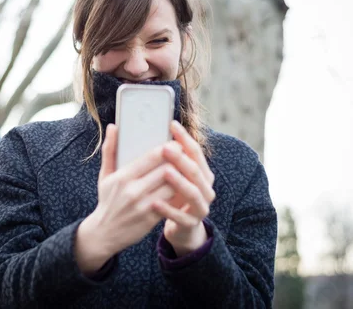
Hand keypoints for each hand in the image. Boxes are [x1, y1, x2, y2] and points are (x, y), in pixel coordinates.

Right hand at [75, 124, 179, 273]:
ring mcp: (143, 206)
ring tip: (186, 172)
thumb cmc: (107, 200)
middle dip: (178, 162)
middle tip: (185, 156)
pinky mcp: (151, 219)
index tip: (175, 144)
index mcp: (122, 177)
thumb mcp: (105, 175)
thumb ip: (110, 150)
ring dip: (181, 179)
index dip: (168, 148)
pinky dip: (177, 195)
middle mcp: (132, 191)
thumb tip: (113, 127)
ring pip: (172, 187)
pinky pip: (171, 203)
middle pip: (166, 170)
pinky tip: (181, 189)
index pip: (152, 157)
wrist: (104, 233)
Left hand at [151, 120, 215, 256]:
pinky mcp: (192, 223)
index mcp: (201, 172)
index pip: (195, 151)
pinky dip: (169, 210)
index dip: (185, 138)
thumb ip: (164, 157)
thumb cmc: (172, 195)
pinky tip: (155, 203)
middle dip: (181, 158)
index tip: (172, 124)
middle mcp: (205, 187)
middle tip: (165, 147)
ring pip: (193, 192)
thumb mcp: (171, 176)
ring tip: (165, 172)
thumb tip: (147, 133)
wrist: (182, 227)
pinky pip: (181, 216)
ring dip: (179, 181)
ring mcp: (201, 206)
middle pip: (195, 170)